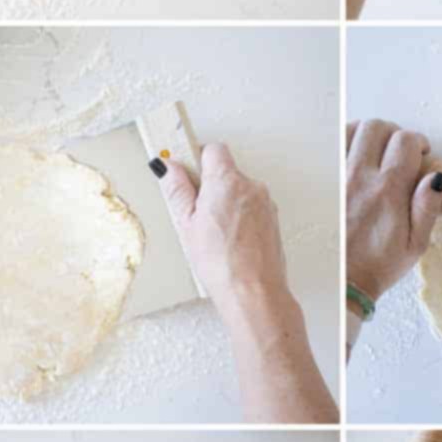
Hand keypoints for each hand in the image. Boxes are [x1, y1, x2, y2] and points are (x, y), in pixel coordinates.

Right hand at [154, 142, 288, 319]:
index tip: (184, 169)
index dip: (196, 158)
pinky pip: (251, 209)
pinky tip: (228, 240)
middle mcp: (251, 186)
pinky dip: (239, 218)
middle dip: (210, 186)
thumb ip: (177, 189)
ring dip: (225, 204)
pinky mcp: (272, 220)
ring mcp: (265, 204)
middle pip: (226, 172)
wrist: (253, 292)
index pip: (212, 149)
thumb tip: (168, 167)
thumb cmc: (222, 263)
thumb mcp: (186, 224)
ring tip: (212, 233)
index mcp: (227, 181)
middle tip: (195, 211)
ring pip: (239, 192)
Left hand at [347, 119, 441, 301]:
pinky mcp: (324, 183)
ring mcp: (337, 178)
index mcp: (388, 192)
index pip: (405, 141)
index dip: (418, 142)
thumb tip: (437, 177)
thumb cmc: (379, 266)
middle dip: (394, 133)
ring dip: (368, 134)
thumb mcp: (416, 245)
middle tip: (399, 150)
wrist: (343, 282)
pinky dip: (345, 143)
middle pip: (377, 128)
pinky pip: (331, 147)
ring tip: (376, 150)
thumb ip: (428, 207)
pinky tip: (354, 155)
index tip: (421, 153)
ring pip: (351, 130)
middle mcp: (360, 179)